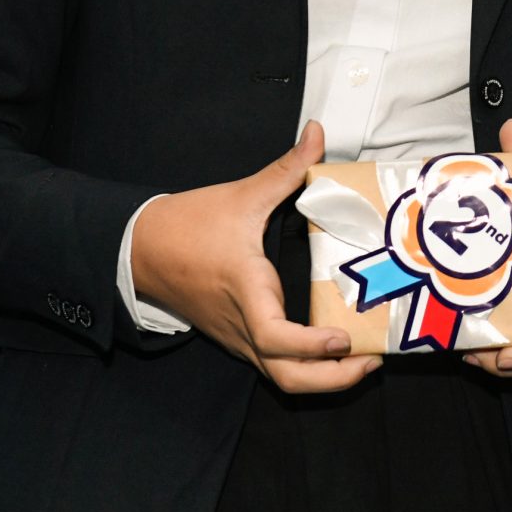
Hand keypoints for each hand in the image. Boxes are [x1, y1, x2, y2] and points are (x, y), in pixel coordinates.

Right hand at [131, 121, 382, 393]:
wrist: (139, 250)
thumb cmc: (188, 225)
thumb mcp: (243, 194)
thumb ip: (286, 167)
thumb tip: (317, 130)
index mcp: (246, 292)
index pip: (277, 339)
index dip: (312, 346)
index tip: (344, 339)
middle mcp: (243, 326)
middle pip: (288, 378)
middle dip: (333, 380)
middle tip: (372, 360)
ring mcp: (239, 338)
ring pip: (281, 376)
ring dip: (322, 377)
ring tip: (361, 359)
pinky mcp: (237, 337)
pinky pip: (273, 364)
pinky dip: (305, 366)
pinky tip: (332, 349)